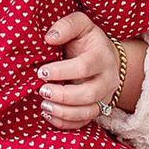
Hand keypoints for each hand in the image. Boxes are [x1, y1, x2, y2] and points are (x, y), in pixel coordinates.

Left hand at [36, 12, 119, 129]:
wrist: (107, 58)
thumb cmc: (88, 40)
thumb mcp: (81, 25)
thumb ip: (67, 25)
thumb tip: (49, 37)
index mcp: (102, 57)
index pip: (84, 67)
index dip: (62, 71)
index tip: (41, 71)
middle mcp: (107, 80)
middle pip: (89, 94)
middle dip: (63, 95)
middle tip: (42, 90)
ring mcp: (104, 97)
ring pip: (88, 112)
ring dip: (64, 112)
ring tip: (44, 105)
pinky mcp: (97, 109)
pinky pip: (84, 122)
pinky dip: (66, 123)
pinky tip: (48, 114)